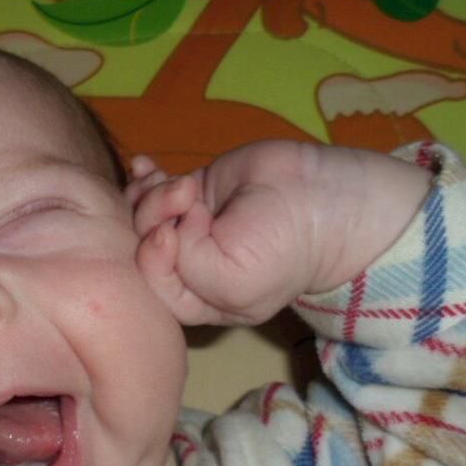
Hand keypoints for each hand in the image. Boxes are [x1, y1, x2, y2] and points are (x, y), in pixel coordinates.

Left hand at [128, 141, 429, 326]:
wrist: (325, 199)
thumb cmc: (282, 252)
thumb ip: (183, 267)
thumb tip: (165, 228)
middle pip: (140, 246)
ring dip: (152, 194)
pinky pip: (154, 188)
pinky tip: (145, 166)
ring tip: (184, 184)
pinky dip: (143, 177)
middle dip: (151, 218)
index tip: (168, 234)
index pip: (148, 286)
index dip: (148, 259)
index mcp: (196, 300)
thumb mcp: (232, 284)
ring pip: (143, 214)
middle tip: (183, 197)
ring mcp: (188, 227)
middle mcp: (187, 266)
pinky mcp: (195, 193)